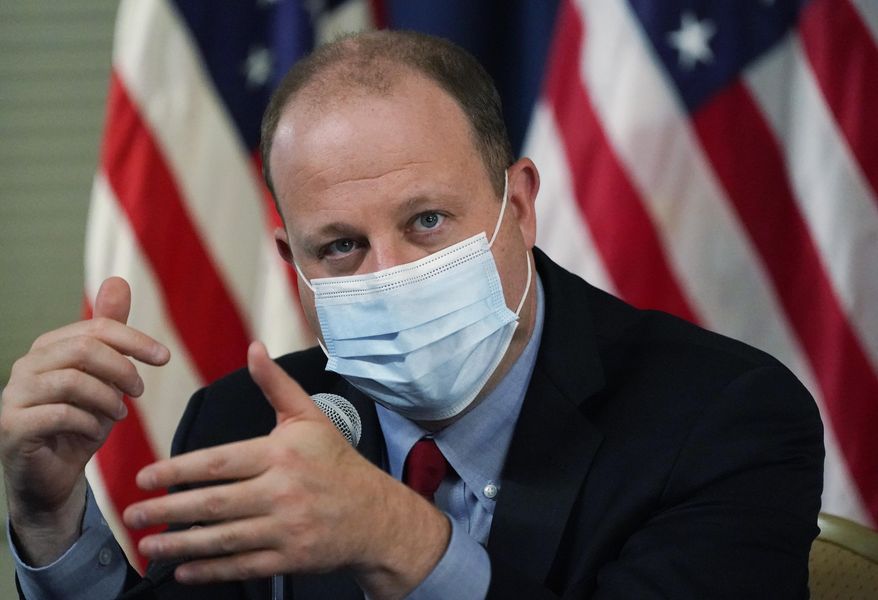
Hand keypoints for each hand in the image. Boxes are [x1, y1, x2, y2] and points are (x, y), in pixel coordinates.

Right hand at [0, 277, 169, 564]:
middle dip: (122, 368)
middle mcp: (26, 366)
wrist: (53, 475)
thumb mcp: (104, 376)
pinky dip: (89, 422)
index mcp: (48, 347)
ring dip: (108, 398)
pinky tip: (96, 430)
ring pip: (73, 381)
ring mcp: (13, 396)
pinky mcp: (11, 426)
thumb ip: (110, 332)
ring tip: (121, 413)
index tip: (165, 357)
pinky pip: (60, 414)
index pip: (97, 329)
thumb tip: (118, 280)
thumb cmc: (80, 422)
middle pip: (84, 349)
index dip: (135, 340)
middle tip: (140, 390)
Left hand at [124, 341, 449, 598]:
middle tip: (133, 513)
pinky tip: (184, 570)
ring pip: (223, 538)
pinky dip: (210, 570)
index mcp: (282, 455)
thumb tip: (254, 348)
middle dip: (168, 509)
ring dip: (180, 543)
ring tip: (148, 544)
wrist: (375, 515)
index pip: (220, 462)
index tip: (146, 477)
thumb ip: (276, 385)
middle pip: (215, 503)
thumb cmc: (337, 463)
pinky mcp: (291, 559)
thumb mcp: (310, 417)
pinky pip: (243, 565)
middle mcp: (283, 492)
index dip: (178, 470)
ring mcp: (287, 528)